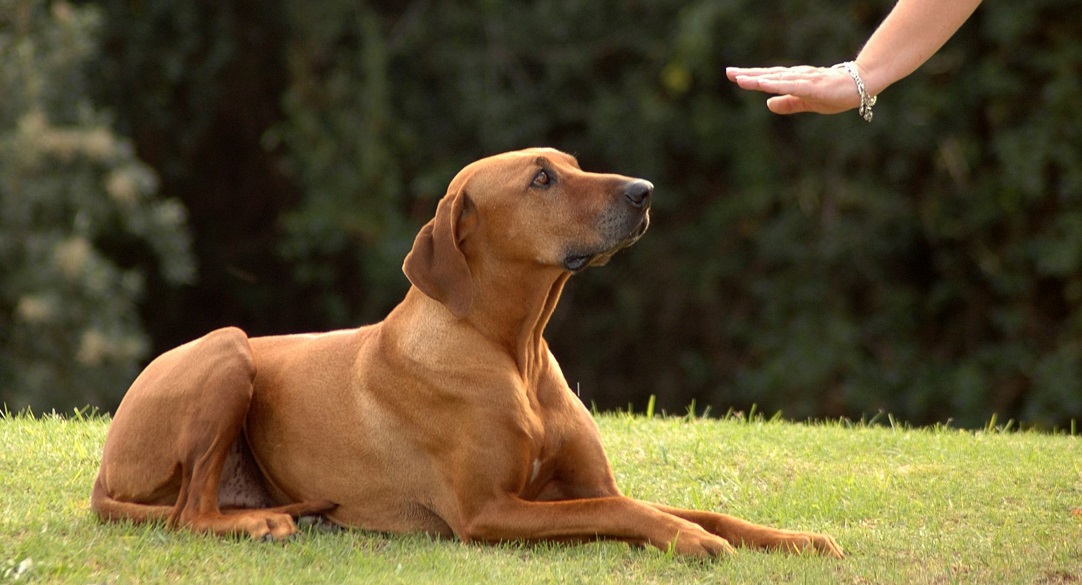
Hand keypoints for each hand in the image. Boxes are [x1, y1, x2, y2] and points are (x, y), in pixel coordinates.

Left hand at [725, 65, 862, 115]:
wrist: (862, 85)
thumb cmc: (835, 92)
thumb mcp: (807, 102)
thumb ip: (787, 103)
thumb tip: (767, 105)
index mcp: (794, 81)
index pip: (768, 78)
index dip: (751, 77)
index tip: (733, 75)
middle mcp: (797, 77)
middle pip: (769, 75)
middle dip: (748, 74)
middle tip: (728, 72)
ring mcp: (805, 80)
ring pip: (777, 79)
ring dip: (759, 79)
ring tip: (741, 79)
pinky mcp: (813, 87)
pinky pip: (792, 86)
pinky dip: (777, 85)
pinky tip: (764, 85)